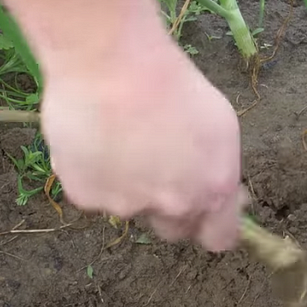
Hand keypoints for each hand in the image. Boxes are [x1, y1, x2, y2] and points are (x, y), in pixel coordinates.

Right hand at [39, 26, 244, 251]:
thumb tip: (222, 193)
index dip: (213, 225)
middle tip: (161, 167)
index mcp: (213, 191)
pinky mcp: (85, 197)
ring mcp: (125, 206)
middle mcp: (172, 207)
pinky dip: (96, 174)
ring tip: (123, 138)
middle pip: (174, 228)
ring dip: (130, 186)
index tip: (208, 209)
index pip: (219, 239)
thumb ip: (219, 170)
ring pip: (131, 207)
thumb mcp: (221, 127)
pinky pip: (94, 193)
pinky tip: (96, 138)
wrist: (113, 67)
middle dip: (171, 207)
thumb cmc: (175, 86)